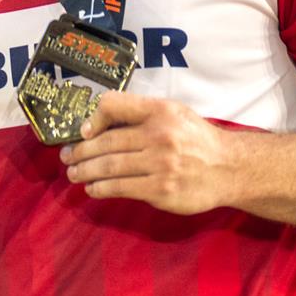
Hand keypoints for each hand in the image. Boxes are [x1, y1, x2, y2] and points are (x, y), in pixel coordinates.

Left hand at [60, 91, 236, 214]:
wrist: (228, 168)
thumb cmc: (193, 139)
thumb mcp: (171, 113)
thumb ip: (137, 113)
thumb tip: (93, 125)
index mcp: (161, 111)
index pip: (113, 105)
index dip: (92, 118)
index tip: (81, 132)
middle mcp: (160, 136)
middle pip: (105, 143)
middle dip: (79, 152)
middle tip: (67, 157)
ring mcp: (161, 165)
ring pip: (108, 168)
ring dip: (84, 172)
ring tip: (74, 173)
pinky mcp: (161, 190)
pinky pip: (120, 188)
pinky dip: (100, 189)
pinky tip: (93, 188)